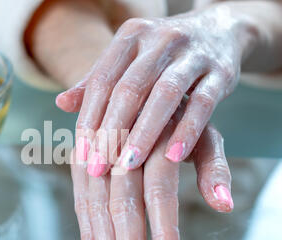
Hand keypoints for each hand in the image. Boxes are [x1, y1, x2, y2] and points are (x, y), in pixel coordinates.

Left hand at [59, 4, 256, 176]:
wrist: (218, 30)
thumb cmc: (162, 57)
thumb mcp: (129, 61)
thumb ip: (98, 82)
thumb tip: (60, 103)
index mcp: (131, 37)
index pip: (102, 80)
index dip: (89, 118)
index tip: (81, 153)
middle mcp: (160, 40)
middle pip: (129, 89)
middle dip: (111, 131)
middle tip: (97, 167)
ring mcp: (192, 54)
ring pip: (164, 94)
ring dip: (145, 133)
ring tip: (128, 165)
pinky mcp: (220, 71)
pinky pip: (203, 103)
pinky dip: (187, 131)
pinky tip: (174, 157)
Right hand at [71, 115, 231, 239]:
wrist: (137, 75)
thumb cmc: (179, 114)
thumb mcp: (203, 133)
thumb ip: (212, 166)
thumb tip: (224, 204)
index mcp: (157, 132)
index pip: (157, 188)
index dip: (161, 227)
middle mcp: (123, 138)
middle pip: (121, 198)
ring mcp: (98, 145)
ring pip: (94, 199)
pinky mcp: (83, 152)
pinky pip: (79, 192)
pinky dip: (85, 226)